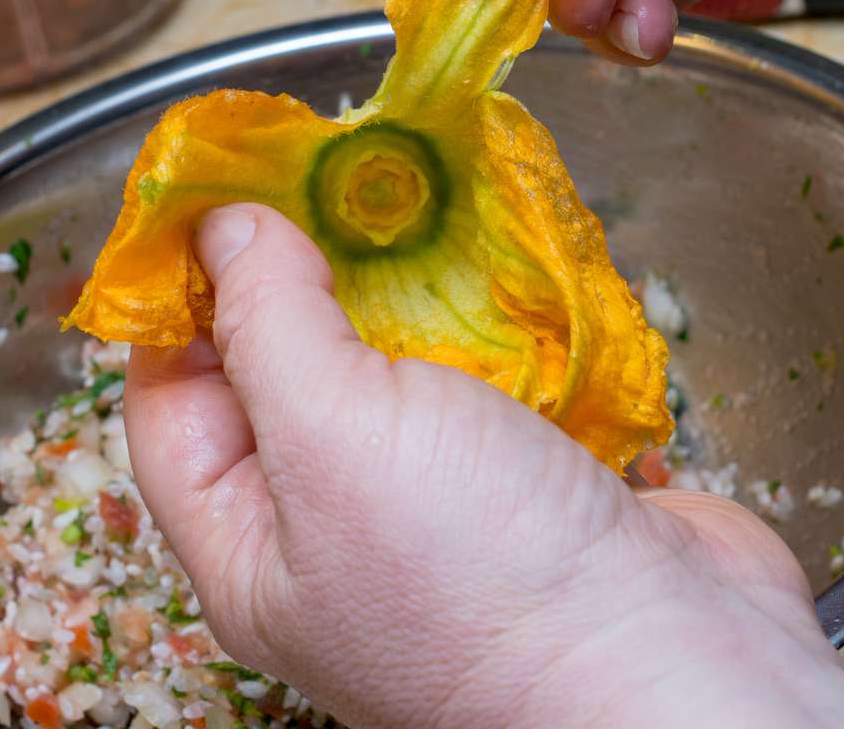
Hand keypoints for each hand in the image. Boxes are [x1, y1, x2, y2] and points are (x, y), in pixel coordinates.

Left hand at [125, 203, 843, 726]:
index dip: (177, 297)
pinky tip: (507, 258)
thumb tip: (225, 233)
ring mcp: (443, 505)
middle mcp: (338, 528)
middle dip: (304, 276)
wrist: (673, 667)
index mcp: (254, 545)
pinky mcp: (535, 478)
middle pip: (288, 375)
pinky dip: (503, 320)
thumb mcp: (333, 437)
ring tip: (418, 200)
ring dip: (412, 289)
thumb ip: (268, 327)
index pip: (170, 401)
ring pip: (401, 370)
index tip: (208, 195)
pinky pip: (498, 379)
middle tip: (326, 177)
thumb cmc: (479, 576)